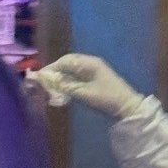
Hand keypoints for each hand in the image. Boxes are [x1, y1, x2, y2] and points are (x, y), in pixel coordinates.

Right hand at [28, 54, 143, 119]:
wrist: (127, 107)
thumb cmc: (107, 99)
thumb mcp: (84, 93)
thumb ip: (65, 86)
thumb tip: (47, 82)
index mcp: (89, 63)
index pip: (65, 61)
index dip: (52, 68)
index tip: (40, 76)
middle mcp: (90, 63)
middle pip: (68, 63)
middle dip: (55, 71)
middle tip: (43, 82)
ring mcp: (94, 71)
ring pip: (72, 70)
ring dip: (61, 77)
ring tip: (50, 86)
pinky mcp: (95, 79)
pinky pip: (78, 76)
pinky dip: (68, 82)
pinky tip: (63, 89)